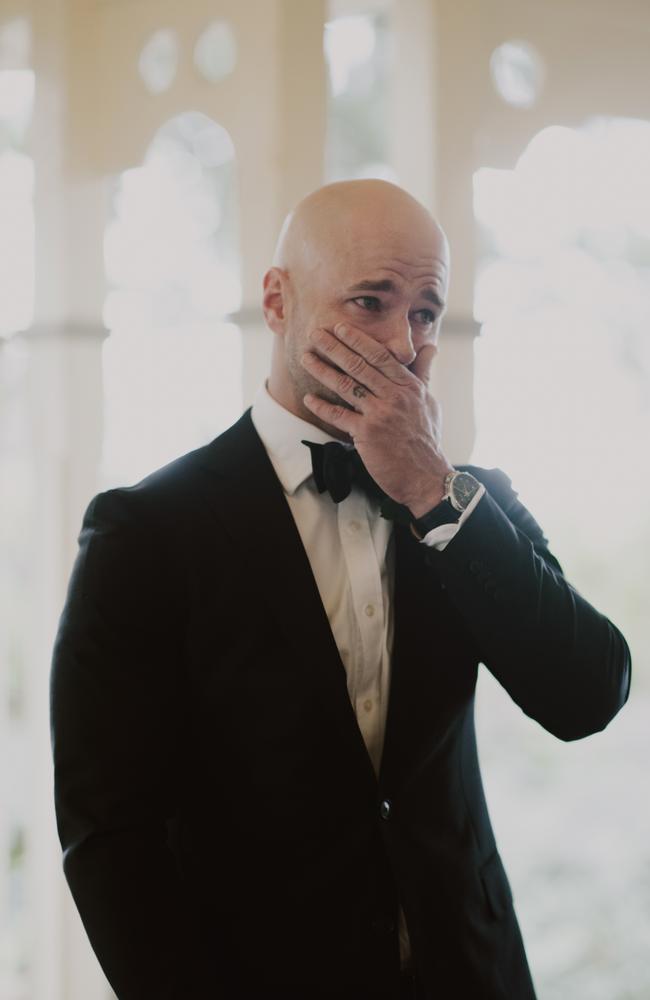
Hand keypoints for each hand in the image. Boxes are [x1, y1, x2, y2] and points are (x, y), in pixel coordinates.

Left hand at [301, 323, 453, 516]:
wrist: (426, 477)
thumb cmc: (426, 439)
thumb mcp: (429, 402)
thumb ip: (423, 373)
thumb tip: (430, 347)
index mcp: (409, 386)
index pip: (380, 356)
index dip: (357, 340)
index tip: (340, 328)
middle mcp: (394, 396)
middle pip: (359, 365)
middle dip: (334, 347)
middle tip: (315, 334)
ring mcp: (380, 415)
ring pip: (346, 386)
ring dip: (323, 370)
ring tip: (306, 358)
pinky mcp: (367, 434)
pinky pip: (339, 416)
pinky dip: (322, 407)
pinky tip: (308, 399)